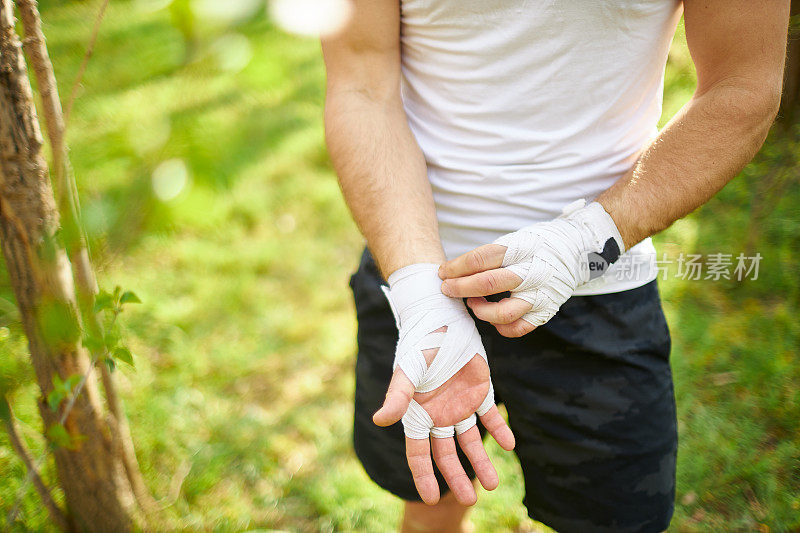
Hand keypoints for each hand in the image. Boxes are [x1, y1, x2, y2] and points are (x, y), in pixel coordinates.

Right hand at [373, 263, 514, 505]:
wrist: (441, 314)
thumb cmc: (418, 341)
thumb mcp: (408, 368)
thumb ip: (398, 395)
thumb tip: (380, 420)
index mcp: (418, 412)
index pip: (419, 452)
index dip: (425, 476)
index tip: (433, 500)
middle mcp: (438, 412)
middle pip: (447, 453)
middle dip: (457, 477)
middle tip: (471, 499)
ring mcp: (459, 402)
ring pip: (470, 439)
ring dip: (481, 461)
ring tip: (494, 485)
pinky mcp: (479, 389)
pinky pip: (491, 414)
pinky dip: (500, 429)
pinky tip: (510, 445)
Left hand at [438, 200, 625, 336]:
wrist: (578, 250)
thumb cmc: (537, 245)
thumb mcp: (516, 239)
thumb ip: (490, 255)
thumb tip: (454, 271)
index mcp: (521, 248)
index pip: (481, 259)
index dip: (456, 267)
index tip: (442, 273)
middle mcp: (531, 271)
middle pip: (487, 283)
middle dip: (460, 288)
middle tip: (446, 289)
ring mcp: (540, 293)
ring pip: (502, 313)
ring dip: (480, 311)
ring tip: (472, 304)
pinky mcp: (546, 310)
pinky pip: (518, 328)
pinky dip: (500, 327)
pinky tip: (492, 318)